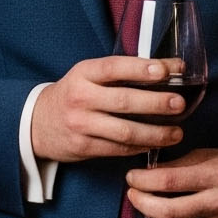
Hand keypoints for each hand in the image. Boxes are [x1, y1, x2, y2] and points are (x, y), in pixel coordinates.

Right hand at [31, 57, 185, 161]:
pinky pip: (118, 149)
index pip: (114, 67)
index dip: (141, 69)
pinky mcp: (84, 147)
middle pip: (124, 101)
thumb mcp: (89, 76)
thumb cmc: (75, 95)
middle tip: (179, 104)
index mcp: (83, 74)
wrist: (38, 123)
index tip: (167, 71)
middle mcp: (81, 98)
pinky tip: (156, 144)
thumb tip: (170, 68)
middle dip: (156, 103)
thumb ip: (122, 73)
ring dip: (155, 133)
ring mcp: (81, 124)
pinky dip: (141, 148)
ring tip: (177, 132)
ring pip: (125, 131)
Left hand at [125, 147, 217, 217]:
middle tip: (134, 194)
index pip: (169, 181)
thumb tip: (145, 176)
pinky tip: (171, 217)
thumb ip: (176, 166)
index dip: (142, 180)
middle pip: (168, 211)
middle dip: (142, 202)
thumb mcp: (207, 155)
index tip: (132, 177)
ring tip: (151, 206)